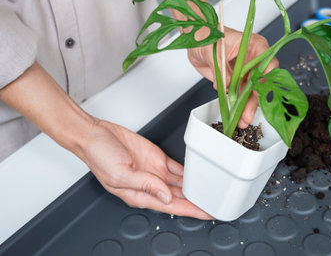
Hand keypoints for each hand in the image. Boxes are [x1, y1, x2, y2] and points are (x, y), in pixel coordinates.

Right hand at [79, 119, 212, 219]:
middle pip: (180, 197)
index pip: (172, 207)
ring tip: (213, 191)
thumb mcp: (120, 174)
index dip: (191, 211)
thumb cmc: (99, 156)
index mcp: (140, 194)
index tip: (207, 214)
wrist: (95, 134)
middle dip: (198, 202)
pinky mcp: (157, 159)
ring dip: (196, 188)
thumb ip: (145, 185)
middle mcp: (150, 185)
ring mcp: (154, 172)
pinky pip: (177, 168)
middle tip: (217, 203)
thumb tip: (166, 195)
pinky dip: (189, 172)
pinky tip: (200, 174)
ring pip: (181, 184)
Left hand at [187, 27, 278, 127]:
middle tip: (248, 113)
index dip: (265, 77)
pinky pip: (238, 95)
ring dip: (246, 107)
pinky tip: (235, 114)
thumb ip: (222, 67)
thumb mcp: (213, 49)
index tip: (259, 90)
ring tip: (242, 120)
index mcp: (252, 45)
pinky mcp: (235, 81)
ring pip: (249, 92)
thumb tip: (228, 83)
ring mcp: (243, 71)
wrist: (194, 41)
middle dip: (254, 100)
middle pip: (259, 82)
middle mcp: (251, 60)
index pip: (267, 61)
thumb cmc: (206, 34)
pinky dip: (236, 105)